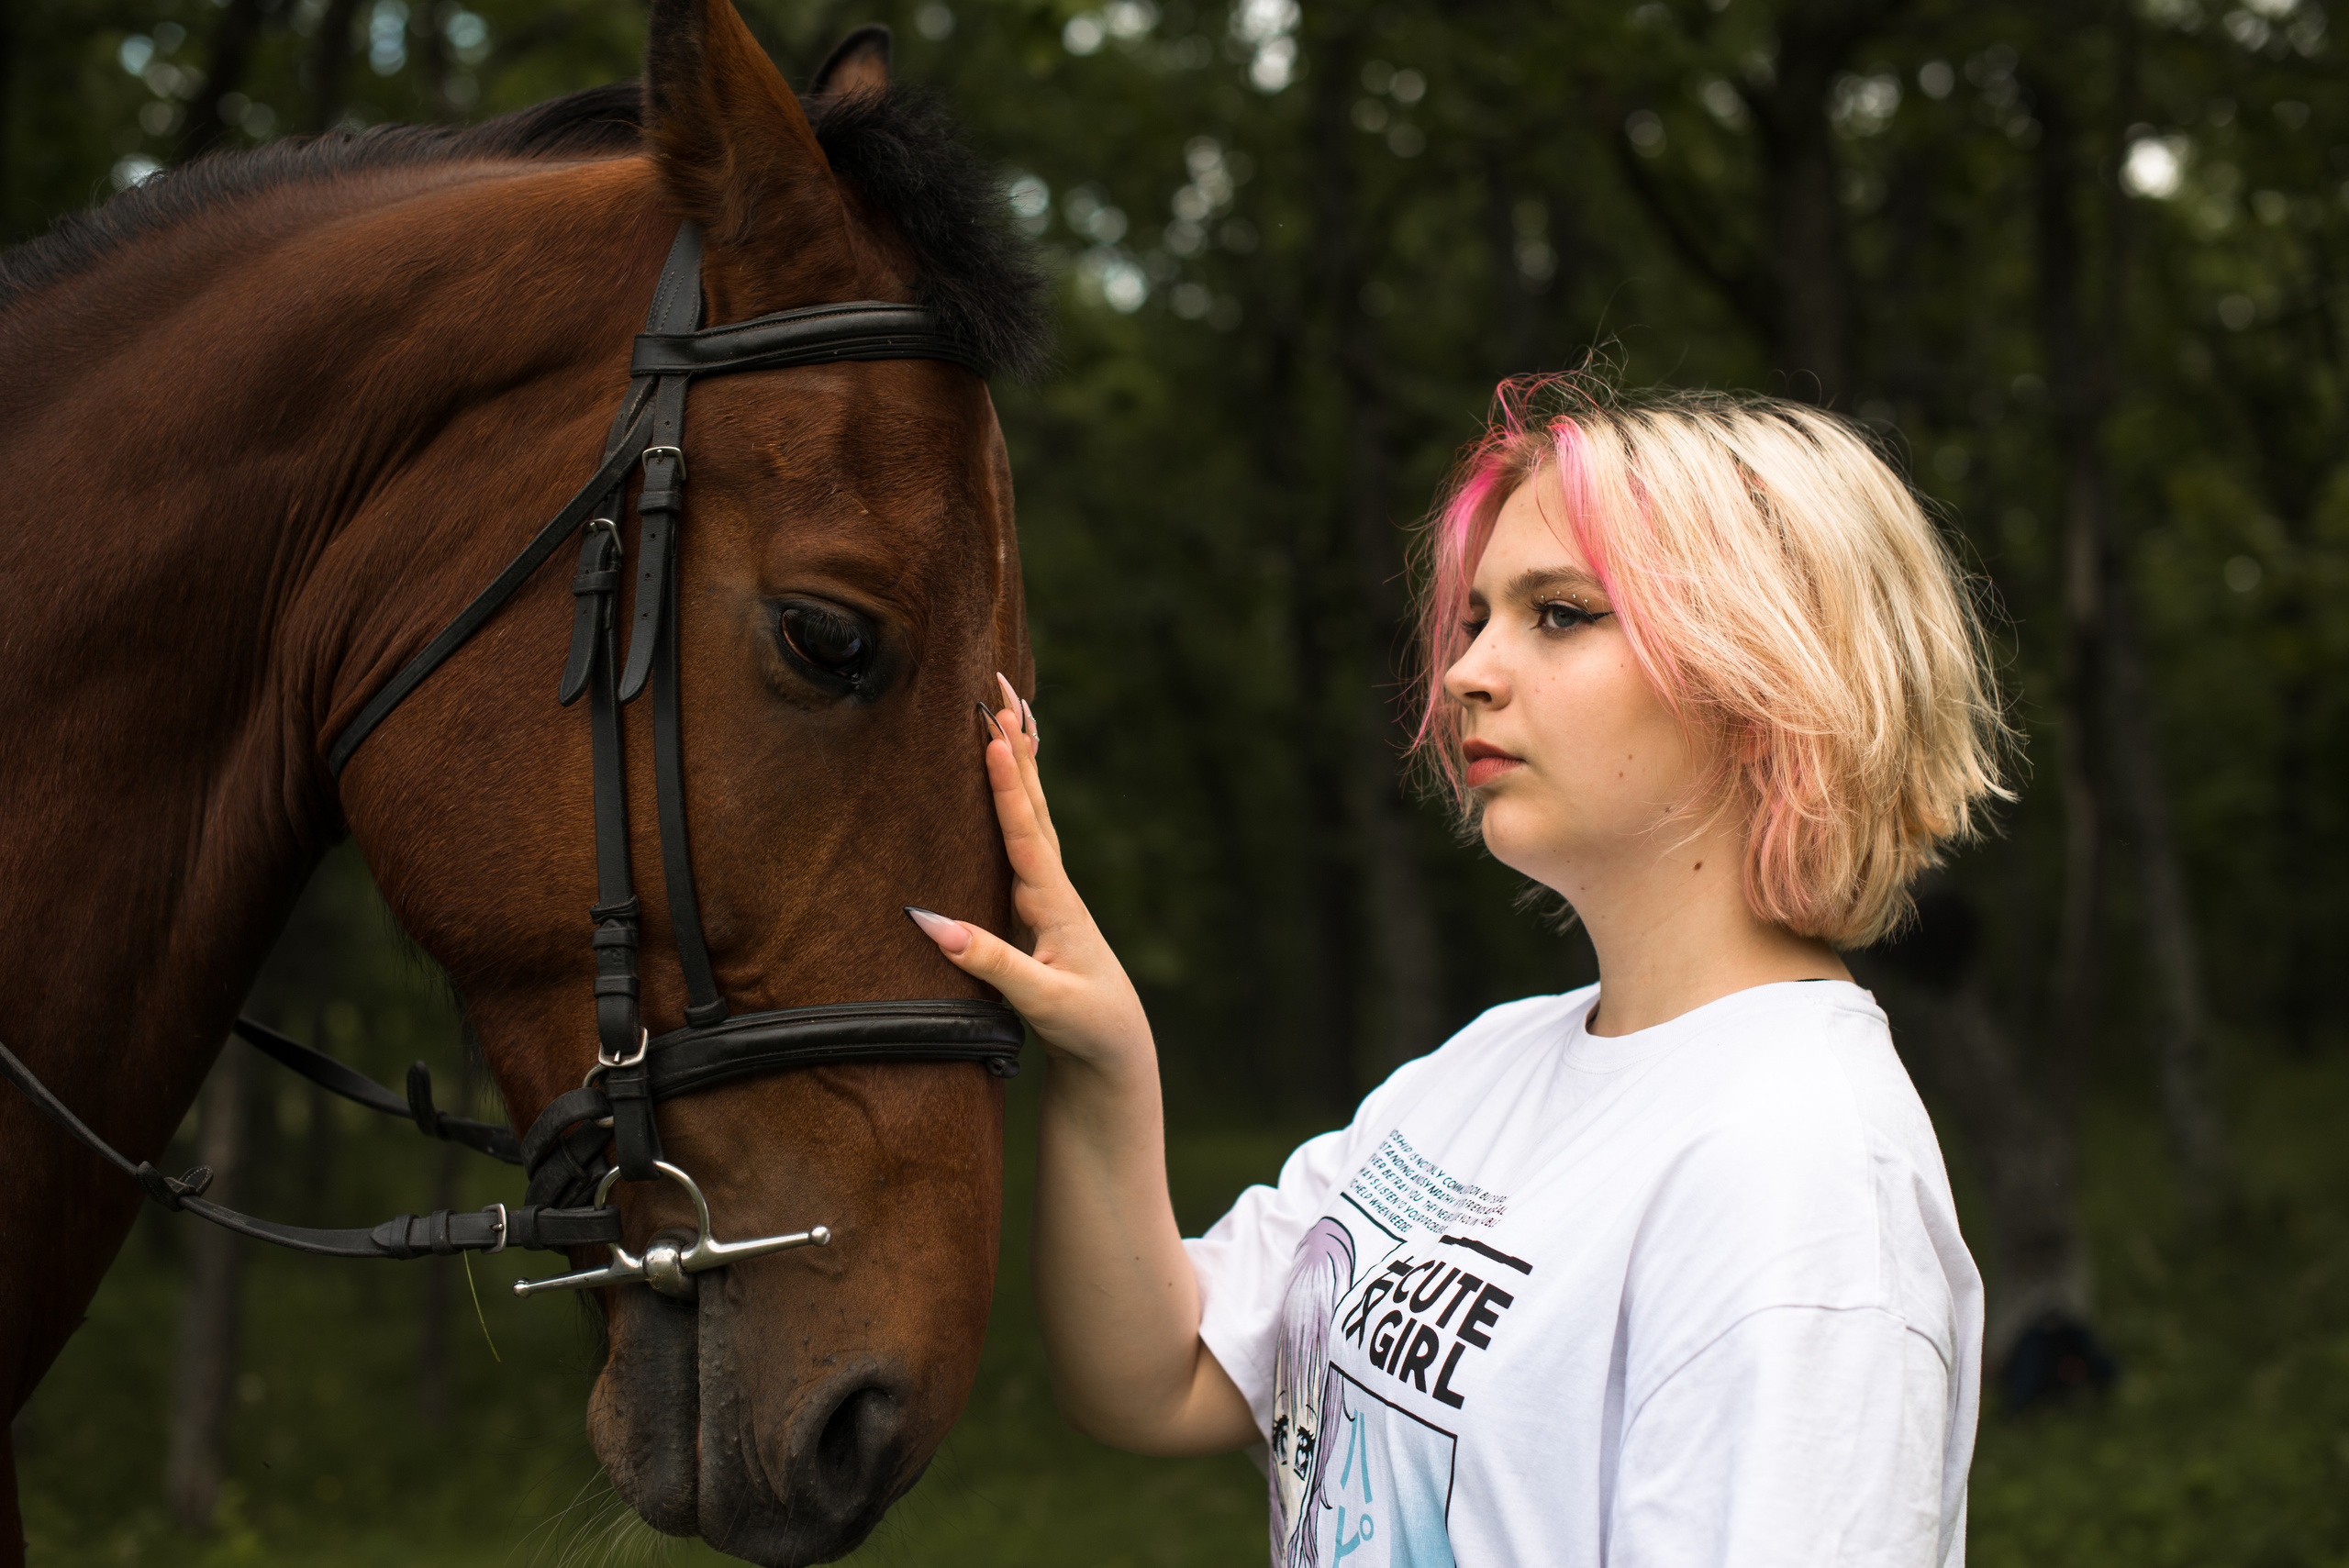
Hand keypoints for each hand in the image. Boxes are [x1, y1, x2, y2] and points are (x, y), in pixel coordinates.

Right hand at [906, 676, 1153, 1074]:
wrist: (1116, 1046)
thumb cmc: (1085, 1025)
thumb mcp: (1041, 1001)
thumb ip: (991, 963)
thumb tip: (930, 923)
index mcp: (1056, 904)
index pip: (1027, 834)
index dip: (1010, 786)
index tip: (994, 737)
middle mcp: (1053, 887)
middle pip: (1033, 806)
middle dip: (1017, 749)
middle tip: (999, 692)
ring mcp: (1046, 891)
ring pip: (1031, 814)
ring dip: (1019, 763)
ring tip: (1006, 713)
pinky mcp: (1034, 903)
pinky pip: (1022, 836)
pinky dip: (1015, 797)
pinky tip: (1007, 779)